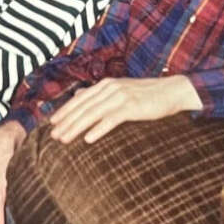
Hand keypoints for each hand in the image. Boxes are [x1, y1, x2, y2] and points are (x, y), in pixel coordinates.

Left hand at [49, 75, 201, 144]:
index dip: (64, 111)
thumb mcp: (119, 90)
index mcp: (105, 84)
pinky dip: (99, 129)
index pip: (79, 99)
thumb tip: (78, 94)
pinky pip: (111, 119)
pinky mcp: (132, 106)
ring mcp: (120, 96)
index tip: (51, 123)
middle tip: (53, 136)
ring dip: (76, 127)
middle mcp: (110, 88)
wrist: (172, 90)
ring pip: (92, 113)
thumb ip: (99, 93)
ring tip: (64, 139)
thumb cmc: (146, 94)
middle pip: (82, 107)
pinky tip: (89, 139)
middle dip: (66, 122)